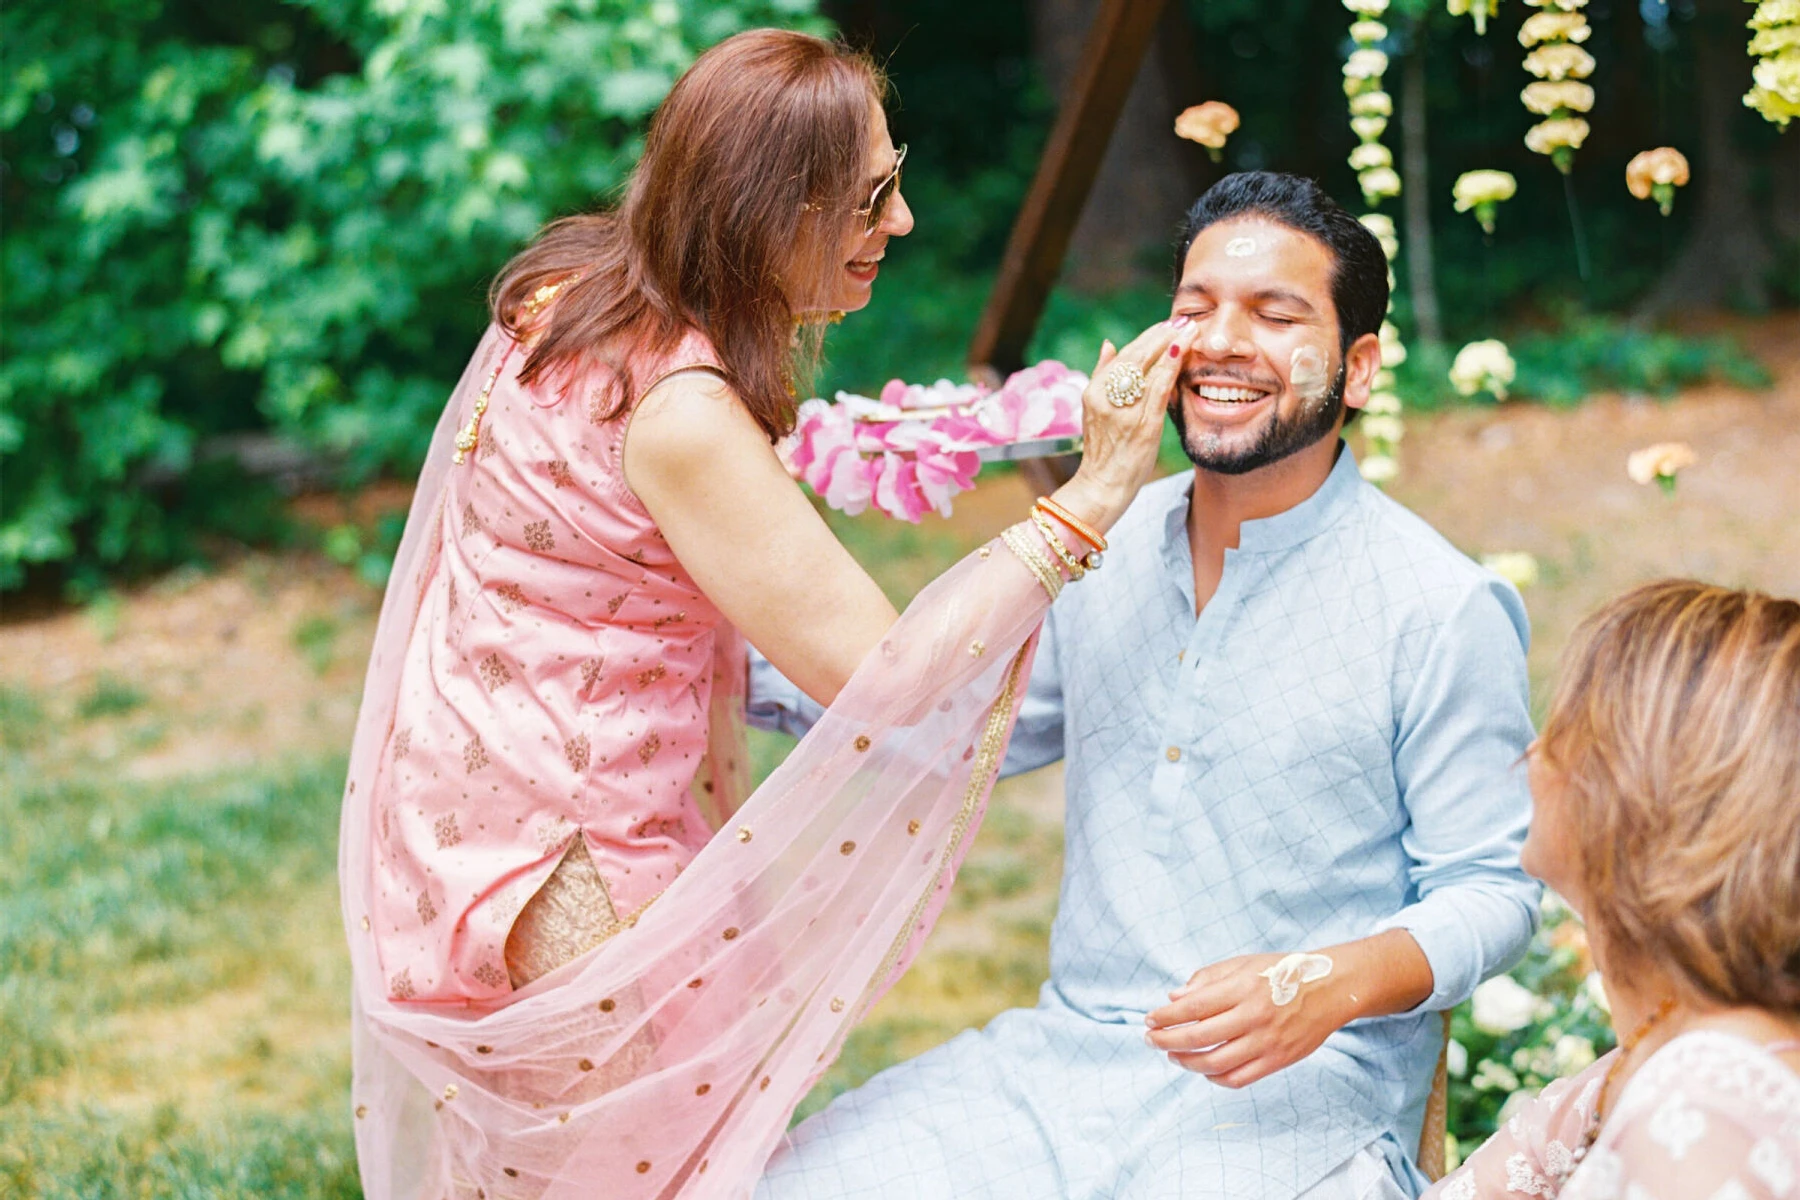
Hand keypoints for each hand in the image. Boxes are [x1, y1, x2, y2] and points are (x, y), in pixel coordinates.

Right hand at [1053, 316, 1196, 531]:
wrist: (1101, 486)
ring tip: (1190, 330)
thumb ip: (1101, 375)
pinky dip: (1170, 368)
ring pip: (1148, 368)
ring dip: (1171, 345)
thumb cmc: (1104, 450)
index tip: (1166, 323)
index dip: (1147, 336)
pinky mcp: (1142, 426)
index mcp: (1094, 391)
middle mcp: (1106, 398)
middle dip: (1161, 334)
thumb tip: (1108, 344)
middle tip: (1183, 320)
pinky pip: (1158, 390)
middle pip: (1136, 356)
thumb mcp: (1094, 410)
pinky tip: (1182, 353)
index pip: (1124, 355)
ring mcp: (1124, 411)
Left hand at [1143, 952, 1353, 1088]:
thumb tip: (1174, 998)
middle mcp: (1253, 1016)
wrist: (1330, 988)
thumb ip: (1208, 979)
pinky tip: (1203, 1069)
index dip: (1165, 1016)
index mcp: (1242, 987)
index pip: (1192, 1006)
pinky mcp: (1278, 1060)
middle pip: (1198, 1036)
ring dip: (1186, 1062)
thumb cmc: (1281, 972)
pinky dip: (1215, 1078)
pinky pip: (1238, 1078)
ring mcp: (1266, 1041)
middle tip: (1151, 1040)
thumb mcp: (1243, 963)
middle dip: (1166, 1040)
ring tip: (1173, 1055)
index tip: (1149, 1020)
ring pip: (1215, 1063)